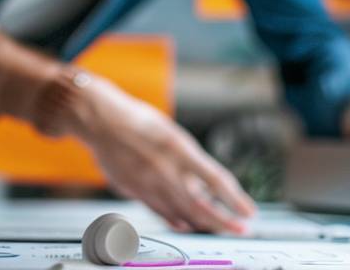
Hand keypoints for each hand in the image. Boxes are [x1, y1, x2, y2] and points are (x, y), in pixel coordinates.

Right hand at [76, 76, 255, 232]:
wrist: (100, 120)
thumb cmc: (136, 120)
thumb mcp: (170, 133)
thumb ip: (186, 160)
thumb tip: (204, 185)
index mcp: (179, 148)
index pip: (216, 180)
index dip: (236, 199)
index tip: (249, 211)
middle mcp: (166, 169)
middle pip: (202, 205)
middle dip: (224, 221)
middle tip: (240, 228)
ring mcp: (149, 183)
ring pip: (182, 213)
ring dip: (204, 223)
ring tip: (219, 228)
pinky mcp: (134, 190)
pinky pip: (160, 211)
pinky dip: (176, 220)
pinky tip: (186, 225)